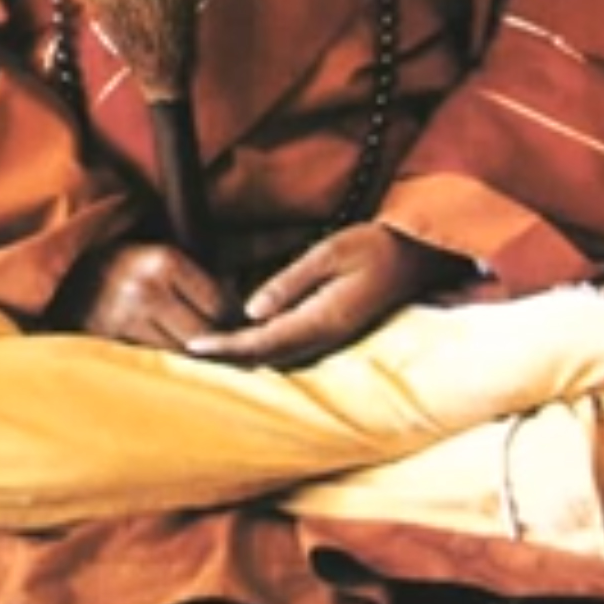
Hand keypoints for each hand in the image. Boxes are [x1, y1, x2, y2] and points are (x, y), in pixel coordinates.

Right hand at [50, 242, 233, 351]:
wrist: (70, 275)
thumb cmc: (135, 260)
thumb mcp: (176, 249)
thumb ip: (235, 248)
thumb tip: (287, 236)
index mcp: (165, 261)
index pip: (221, 304)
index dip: (237, 320)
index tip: (245, 325)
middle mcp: (145, 290)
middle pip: (205, 335)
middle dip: (223, 345)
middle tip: (238, 351)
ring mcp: (124, 320)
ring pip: (182, 355)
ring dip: (200, 361)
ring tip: (213, 360)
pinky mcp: (109, 344)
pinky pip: (154, 364)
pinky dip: (171, 368)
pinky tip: (182, 366)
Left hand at [184, 224, 468, 369]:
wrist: (416, 257)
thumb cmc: (375, 246)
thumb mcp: (331, 252)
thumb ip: (291, 281)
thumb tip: (251, 309)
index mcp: (324, 320)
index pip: (263, 342)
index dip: (226, 347)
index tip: (193, 346)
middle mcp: (325, 338)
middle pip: (265, 358)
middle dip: (226, 357)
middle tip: (186, 351)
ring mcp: (330, 339)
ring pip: (276, 357)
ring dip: (241, 356)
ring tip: (205, 349)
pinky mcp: (331, 332)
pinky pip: (288, 348)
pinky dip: (260, 348)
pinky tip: (241, 339)